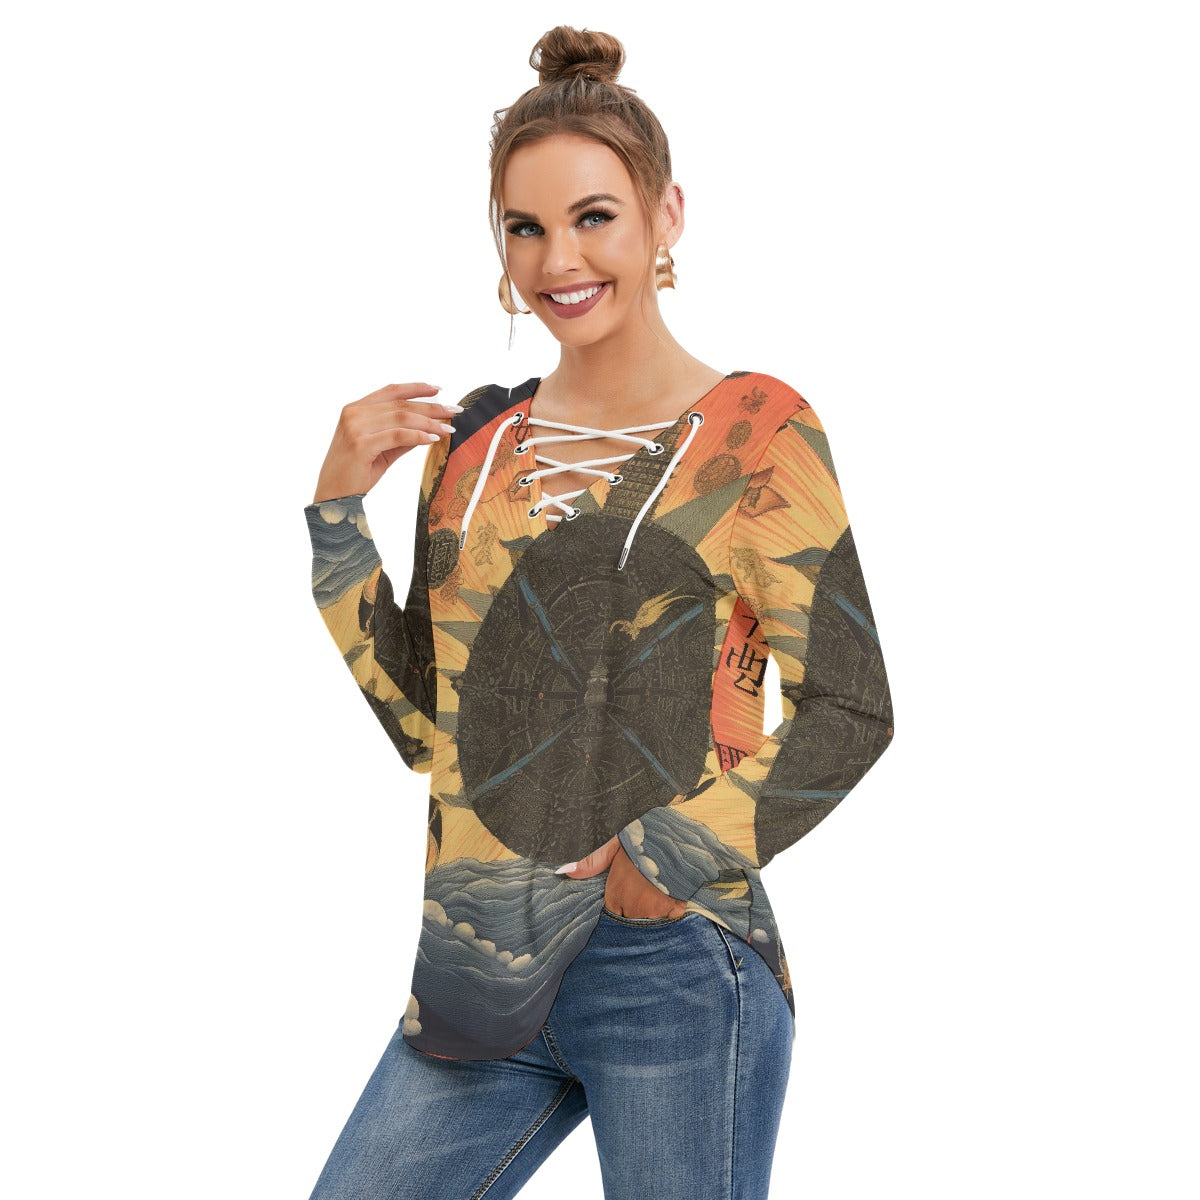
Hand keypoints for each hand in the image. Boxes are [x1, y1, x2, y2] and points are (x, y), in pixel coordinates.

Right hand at [312, 381, 461, 503]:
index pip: (391, 391)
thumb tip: (429, 427)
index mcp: (356, 409)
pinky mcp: (361, 444)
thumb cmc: (356, 473)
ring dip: (429, 422)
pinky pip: (397, 436)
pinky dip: (418, 436)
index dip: (416, 388)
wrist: (334, 497)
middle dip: (431, 407)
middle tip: (454, 411)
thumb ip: (402, 435)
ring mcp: (356, 428)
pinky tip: (433, 439)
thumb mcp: (383, 450)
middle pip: (400, 404)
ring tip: (448, 428)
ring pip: (401, 418)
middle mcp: (354, 414)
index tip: (439, 389)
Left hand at [555, 835, 687, 919]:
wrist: (673, 840)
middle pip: (632, 918)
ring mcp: (653, 912)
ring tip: (658, 890)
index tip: (628, 894)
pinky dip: (672, 910)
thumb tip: (564, 871)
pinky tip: (672, 895)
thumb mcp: (613, 848)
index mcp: (616, 895)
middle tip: (645, 889)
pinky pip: (670, 919)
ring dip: (654, 909)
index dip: (621, 903)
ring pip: (651, 920)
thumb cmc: (641, 842)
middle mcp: (632, 908)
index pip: (614, 912)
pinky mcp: (672, 911)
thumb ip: (591, 863)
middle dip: (637, 908)